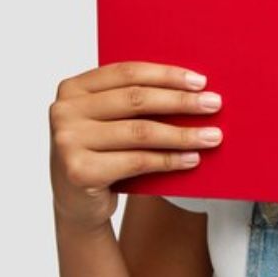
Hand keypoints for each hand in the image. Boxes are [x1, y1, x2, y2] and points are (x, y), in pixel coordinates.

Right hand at [49, 61, 223, 233]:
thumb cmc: (101, 154)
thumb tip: (190, 88)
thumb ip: (131, 102)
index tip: (199, 81)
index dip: (166, 74)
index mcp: (72, 88)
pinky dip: (169, 160)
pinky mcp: (79, 171)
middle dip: (180, 101)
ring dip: (182, 134)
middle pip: (136, 99)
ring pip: (140, 132)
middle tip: (213, 104)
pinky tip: (191, 159)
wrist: (76, 204)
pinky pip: (137, 161)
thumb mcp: (107, 121)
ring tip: (211, 136)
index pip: (126, 72)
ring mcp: (68, 141)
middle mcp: (64, 111)